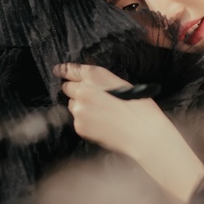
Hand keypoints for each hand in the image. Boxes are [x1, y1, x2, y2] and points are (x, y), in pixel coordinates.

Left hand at [54, 63, 174, 157]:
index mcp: (94, 76)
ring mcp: (79, 110)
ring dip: (81, 106)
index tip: (59, 71)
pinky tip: (102, 123)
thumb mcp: (122, 84)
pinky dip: (86, 121)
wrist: (143, 133)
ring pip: (72, 105)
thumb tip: (88, 81)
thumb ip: (100, 80)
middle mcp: (82, 90)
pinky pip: (77, 120)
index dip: (64, 71)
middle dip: (76, 90)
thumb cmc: (140, 108)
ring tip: (101, 113)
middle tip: (92, 98)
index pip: (70, 70)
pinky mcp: (79, 126)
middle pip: (67, 87)